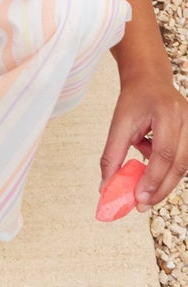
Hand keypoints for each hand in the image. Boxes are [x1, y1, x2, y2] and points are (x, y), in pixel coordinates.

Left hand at [102, 67, 187, 210]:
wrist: (150, 81)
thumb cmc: (134, 100)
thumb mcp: (118, 125)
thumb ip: (112, 156)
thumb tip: (106, 186)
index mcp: (168, 113)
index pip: (163, 153)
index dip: (152, 178)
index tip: (138, 197)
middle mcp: (186, 120)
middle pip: (179, 164)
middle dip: (161, 188)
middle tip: (143, 205)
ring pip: (184, 165)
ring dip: (163, 181)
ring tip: (143, 190)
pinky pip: (182, 160)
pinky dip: (166, 169)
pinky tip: (149, 167)